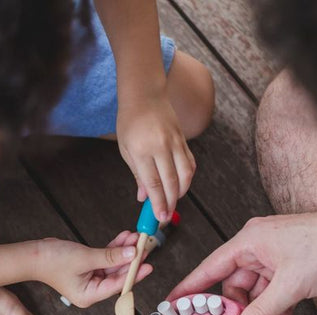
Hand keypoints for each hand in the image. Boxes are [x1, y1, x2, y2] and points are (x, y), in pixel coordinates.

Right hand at [39, 232, 151, 307]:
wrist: (32, 254)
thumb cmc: (52, 261)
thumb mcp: (85, 258)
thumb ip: (110, 256)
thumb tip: (132, 253)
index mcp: (90, 295)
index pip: (117, 285)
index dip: (134, 274)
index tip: (148, 263)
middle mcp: (91, 290)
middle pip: (118, 276)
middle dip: (131, 260)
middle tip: (145, 246)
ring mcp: (90, 279)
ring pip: (113, 265)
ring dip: (124, 251)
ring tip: (135, 238)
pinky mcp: (88, 268)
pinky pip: (105, 259)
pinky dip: (114, 249)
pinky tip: (124, 238)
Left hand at [116, 93, 195, 223]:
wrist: (144, 95)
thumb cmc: (130, 122)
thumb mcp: (126, 150)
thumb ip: (137, 175)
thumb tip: (144, 197)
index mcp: (142, 151)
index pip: (154, 183)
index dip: (158, 202)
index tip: (159, 216)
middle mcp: (161, 146)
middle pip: (171, 181)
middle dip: (170, 202)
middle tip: (166, 216)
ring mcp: (175, 142)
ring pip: (185, 173)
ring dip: (181, 191)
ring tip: (173, 201)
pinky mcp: (183, 138)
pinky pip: (190, 162)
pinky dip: (187, 176)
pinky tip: (181, 184)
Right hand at [171, 209, 316, 314]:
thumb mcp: (292, 285)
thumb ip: (262, 313)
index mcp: (249, 242)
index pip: (209, 269)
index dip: (190, 290)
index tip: (172, 308)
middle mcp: (259, 250)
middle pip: (234, 290)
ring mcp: (277, 263)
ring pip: (257, 300)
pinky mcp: (294, 274)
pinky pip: (276, 301)